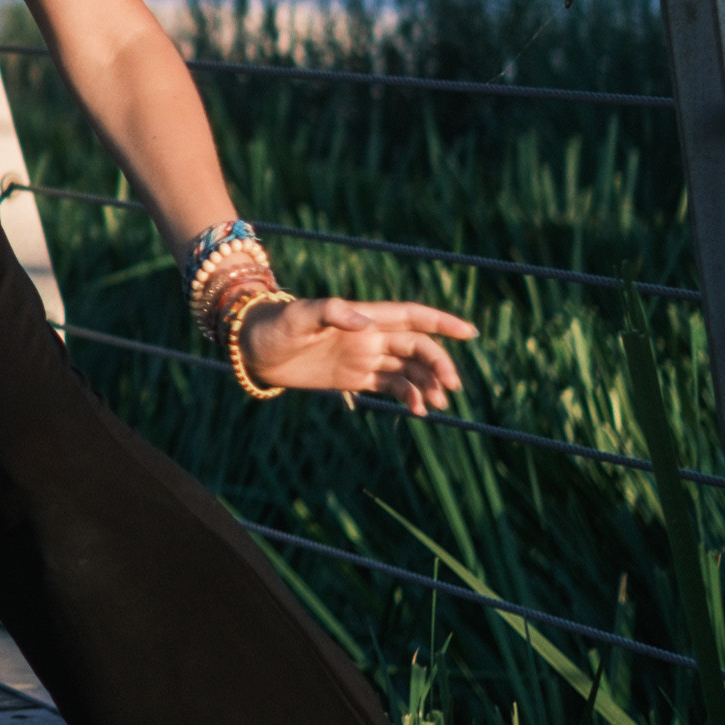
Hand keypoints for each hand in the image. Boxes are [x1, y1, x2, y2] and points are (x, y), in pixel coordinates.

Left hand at [239, 295, 475, 412]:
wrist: (255, 348)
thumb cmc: (275, 326)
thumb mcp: (299, 317)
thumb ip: (331, 313)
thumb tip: (364, 321)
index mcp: (364, 316)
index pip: (411, 316)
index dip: (441, 322)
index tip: (469, 332)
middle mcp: (370, 335)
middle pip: (417, 347)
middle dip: (438, 364)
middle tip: (452, 388)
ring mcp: (365, 357)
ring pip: (408, 370)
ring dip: (427, 384)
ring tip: (437, 405)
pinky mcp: (356, 377)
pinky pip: (391, 386)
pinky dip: (409, 397)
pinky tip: (418, 411)